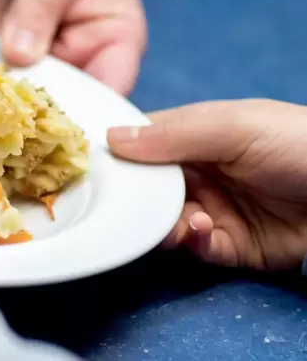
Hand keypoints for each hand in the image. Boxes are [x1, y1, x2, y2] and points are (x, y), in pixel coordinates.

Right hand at [108, 99, 306, 270]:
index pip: (139, 144)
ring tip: (176, 220)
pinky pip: (194, 248)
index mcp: (190, 136)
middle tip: (126, 205)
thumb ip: (173, 134)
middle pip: (144, 189)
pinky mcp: (227, 245)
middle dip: (134, 199)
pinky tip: (200, 230)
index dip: (114, 156)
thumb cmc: (298, 142)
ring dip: (161, 224)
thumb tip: (109, 138)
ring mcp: (210, 209)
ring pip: (162, 222)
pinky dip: (191, 242)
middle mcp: (194, 173)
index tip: (88, 168)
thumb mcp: (234, 126)